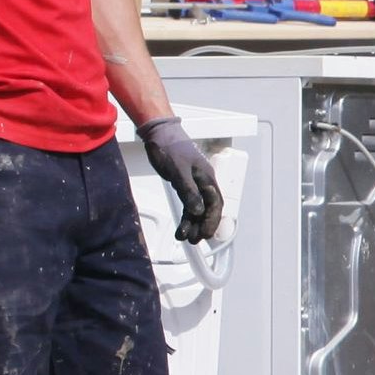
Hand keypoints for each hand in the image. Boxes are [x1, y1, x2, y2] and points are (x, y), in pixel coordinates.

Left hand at [138, 117, 223, 243]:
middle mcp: (203, 182)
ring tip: (186, 238)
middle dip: (204, 225)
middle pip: (209, 208)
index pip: (215, 203)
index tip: (205, 234)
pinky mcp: (184, 184)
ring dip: (193, 223)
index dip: (212, 220)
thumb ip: (188, 192)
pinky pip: (189, 204)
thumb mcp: (178, 171)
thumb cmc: (170, 148)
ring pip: (198, 208)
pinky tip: (181, 227)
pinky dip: (186, 216)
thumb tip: (197, 211)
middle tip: (195, 240)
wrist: (159, 134)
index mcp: (207, 178)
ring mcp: (194, 184)